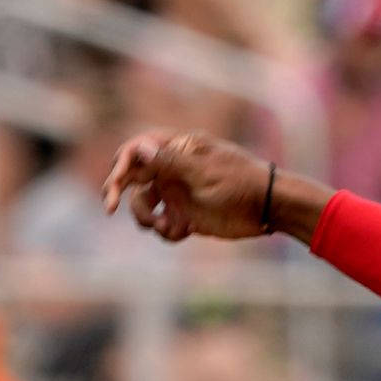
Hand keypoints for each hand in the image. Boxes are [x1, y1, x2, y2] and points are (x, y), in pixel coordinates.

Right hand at [102, 130, 273, 241]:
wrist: (270, 208)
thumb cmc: (241, 183)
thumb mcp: (204, 173)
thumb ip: (170, 162)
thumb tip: (139, 147)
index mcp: (177, 149)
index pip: (137, 150)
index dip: (121, 166)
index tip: (115, 185)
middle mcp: (173, 169)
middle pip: (132, 178)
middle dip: (119, 192)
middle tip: (110, 207)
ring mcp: (178, 193)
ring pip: (143, 205)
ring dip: (145, 218)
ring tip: (164, 227)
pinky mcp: (185, 215)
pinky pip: (162, 225)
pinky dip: (166, 232)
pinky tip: (183, 232)